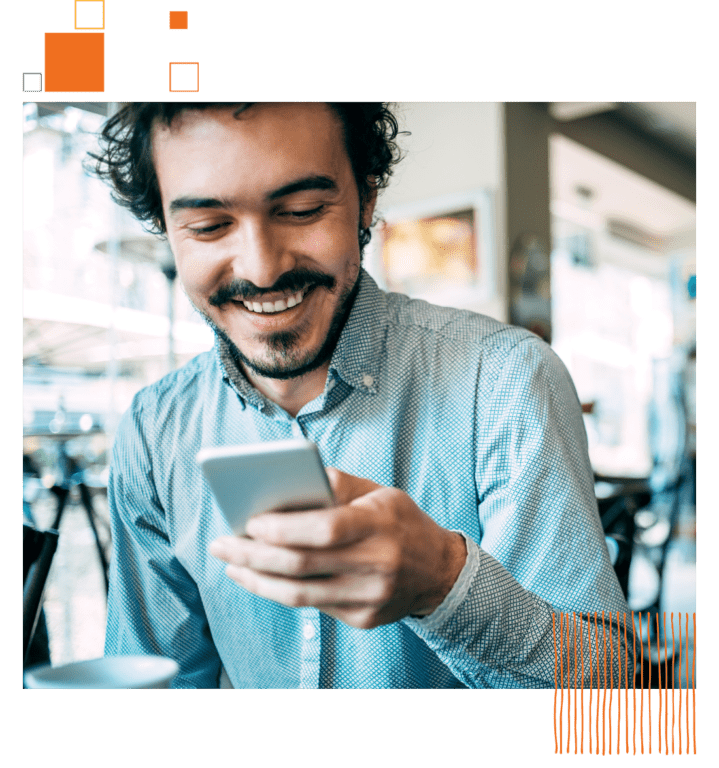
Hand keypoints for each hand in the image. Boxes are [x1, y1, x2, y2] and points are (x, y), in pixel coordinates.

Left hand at [209, 468, 466, 628]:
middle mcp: (378, 565)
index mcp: (380, 525)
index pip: (326, 529)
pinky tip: (261, 577)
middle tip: (221, 544)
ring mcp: (371, 598)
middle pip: (302, 565)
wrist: (439, 571)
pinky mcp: (363, 619)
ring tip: (230, 564)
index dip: (284, 528)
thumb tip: (284, 485)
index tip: (250, 521)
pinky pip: (312, 606)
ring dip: (257, 579)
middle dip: (252, 555)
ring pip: (299, 594)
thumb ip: (335, 484)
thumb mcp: (377, 492)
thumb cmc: (399, 521)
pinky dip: (280, 591)